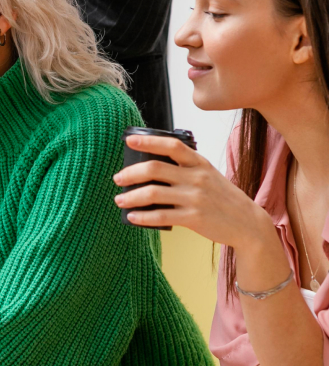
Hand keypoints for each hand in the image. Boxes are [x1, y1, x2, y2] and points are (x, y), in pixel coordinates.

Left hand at [113, 134, 273, 250]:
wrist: (248, 224)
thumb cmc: (222, 197)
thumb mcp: (208, 174)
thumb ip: (186, 168)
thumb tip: (150, 167)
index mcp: (199, 163)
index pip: (171, 145)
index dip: (148, 141)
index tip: (128, 140)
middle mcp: (196, 177)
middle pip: (154, 168)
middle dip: (130, 173)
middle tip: (117, 179)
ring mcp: (195, 198)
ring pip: (153, 193)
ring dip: (131, 197)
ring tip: (119, 200)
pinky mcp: (194, 218)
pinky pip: (161, 216)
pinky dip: (142, 217)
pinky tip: (132, 217)